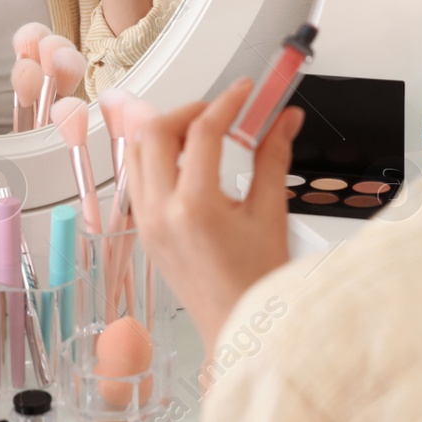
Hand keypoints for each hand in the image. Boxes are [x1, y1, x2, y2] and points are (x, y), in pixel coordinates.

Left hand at [128, 78, 305, 354]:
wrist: (238, 328)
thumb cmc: (255, 285)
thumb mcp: (271, 214)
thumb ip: (274, 158)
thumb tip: (284, 119)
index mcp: (195, 208)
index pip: (202, 132)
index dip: (227, 102)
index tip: (245, 92)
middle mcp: (161, 213)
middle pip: (154, 132)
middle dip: (188, 110)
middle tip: (220, 110)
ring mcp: (147, 223)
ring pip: (137, 151)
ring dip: (166, 130)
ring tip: (201, 131)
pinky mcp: (145, 231)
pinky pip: (137, 177)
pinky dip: (156, 156)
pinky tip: (185, 160)